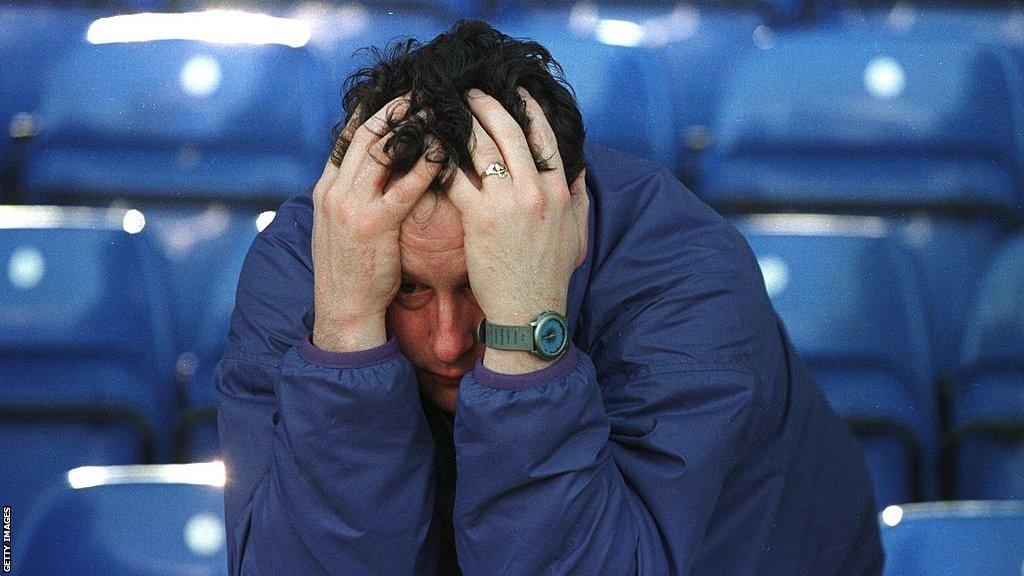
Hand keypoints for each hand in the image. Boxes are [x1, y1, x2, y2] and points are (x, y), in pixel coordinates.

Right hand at [311, 95, 442, 351]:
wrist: (343, 311)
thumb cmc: (353, 273)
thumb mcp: (343, 228)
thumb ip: (358, 197)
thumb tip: (384, 174)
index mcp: (327, 189)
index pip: (348, 137)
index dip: (374, 111)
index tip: (398, 92)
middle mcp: (334, 191)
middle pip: (364, 133)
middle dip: (394, 108)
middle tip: (423, 89)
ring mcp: (350, 206)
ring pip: (381, 150)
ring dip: (411, 125)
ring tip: (437, 108)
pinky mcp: (373, 224)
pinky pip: (403, 186)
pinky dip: (424, 164)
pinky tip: (443, 149)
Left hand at [448, 87, 588, 327]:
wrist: (528, 311)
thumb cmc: (550, 274)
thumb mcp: (577, 233)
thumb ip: (580, 196)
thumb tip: (580, 166)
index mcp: (560, 191)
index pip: (545, 137)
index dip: (529, 109)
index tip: (515, 93)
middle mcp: (535, 191)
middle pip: (510, 132)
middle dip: (488, 106)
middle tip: (471, 93)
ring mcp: (506, 203)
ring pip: (481, 148)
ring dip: (463, 124)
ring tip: (448, 111)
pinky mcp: (479, 218)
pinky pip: (456, 178)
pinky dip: (443, 159)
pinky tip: (431, 147)